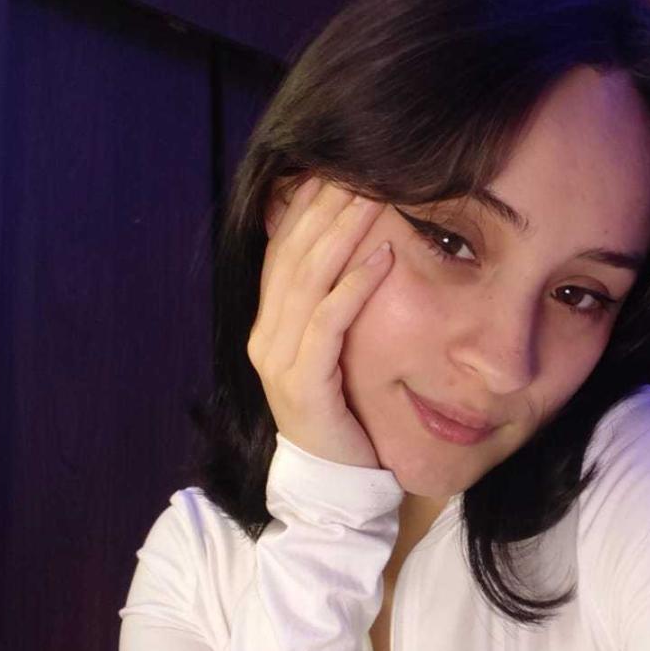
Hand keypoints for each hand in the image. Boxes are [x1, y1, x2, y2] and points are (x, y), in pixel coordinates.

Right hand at [247, 175, 393, 468]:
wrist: (332, 484)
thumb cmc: (342, 414)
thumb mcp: (333, 352)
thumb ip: (332, 308)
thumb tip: (359, 250)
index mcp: (268, 324)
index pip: (282, 250)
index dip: (307, 206)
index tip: (340, 166)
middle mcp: (265, 337)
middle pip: (293, 255)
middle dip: (326, 207)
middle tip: (361, 166)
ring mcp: (278, 361)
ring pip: (308, 280)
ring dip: (343, 234)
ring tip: (374, 197)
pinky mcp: (303, 384)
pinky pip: (329, 323)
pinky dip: (355, 286)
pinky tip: (384, 258)